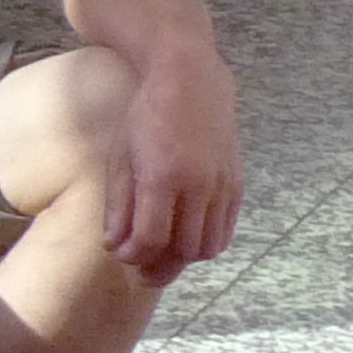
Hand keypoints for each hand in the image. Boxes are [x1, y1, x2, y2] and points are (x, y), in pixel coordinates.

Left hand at [113, 54, 245, 273]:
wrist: (190, 82)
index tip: (121, 257)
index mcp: (163, 177)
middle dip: (159, 267)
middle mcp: (198, 184)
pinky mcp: (237, 183)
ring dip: (184, 259)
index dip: (135, 256)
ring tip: (162, 256)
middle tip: (140, 270)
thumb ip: (118, 205)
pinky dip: (207, 244)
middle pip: (184, 250)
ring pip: (208, 246)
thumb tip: (115, 246)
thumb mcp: (120, 157)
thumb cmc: (145, 117)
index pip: (152, 238)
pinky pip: (226, 229)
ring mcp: (222, 185)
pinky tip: (186, 241)